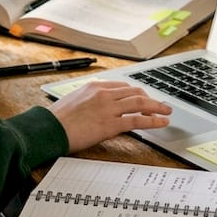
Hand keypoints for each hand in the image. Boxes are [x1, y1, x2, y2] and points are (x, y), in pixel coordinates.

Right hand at [47, 80, 172, 153]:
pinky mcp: (110, 124)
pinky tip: (161, 123)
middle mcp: (103, 94)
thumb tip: (100, 109)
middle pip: (134, 92)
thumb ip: (90, 101)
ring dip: (157, 107)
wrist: (49, 129)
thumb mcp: (74, 102)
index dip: (137, 93)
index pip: (122, 87)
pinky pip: (137, 120)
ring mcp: (108, 108)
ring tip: (166, 112)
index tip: (144, 99)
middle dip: (150, 98)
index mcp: (94, 87)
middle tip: (159, 105)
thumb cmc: (57, 120)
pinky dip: (152, 121)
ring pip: (140, 103)